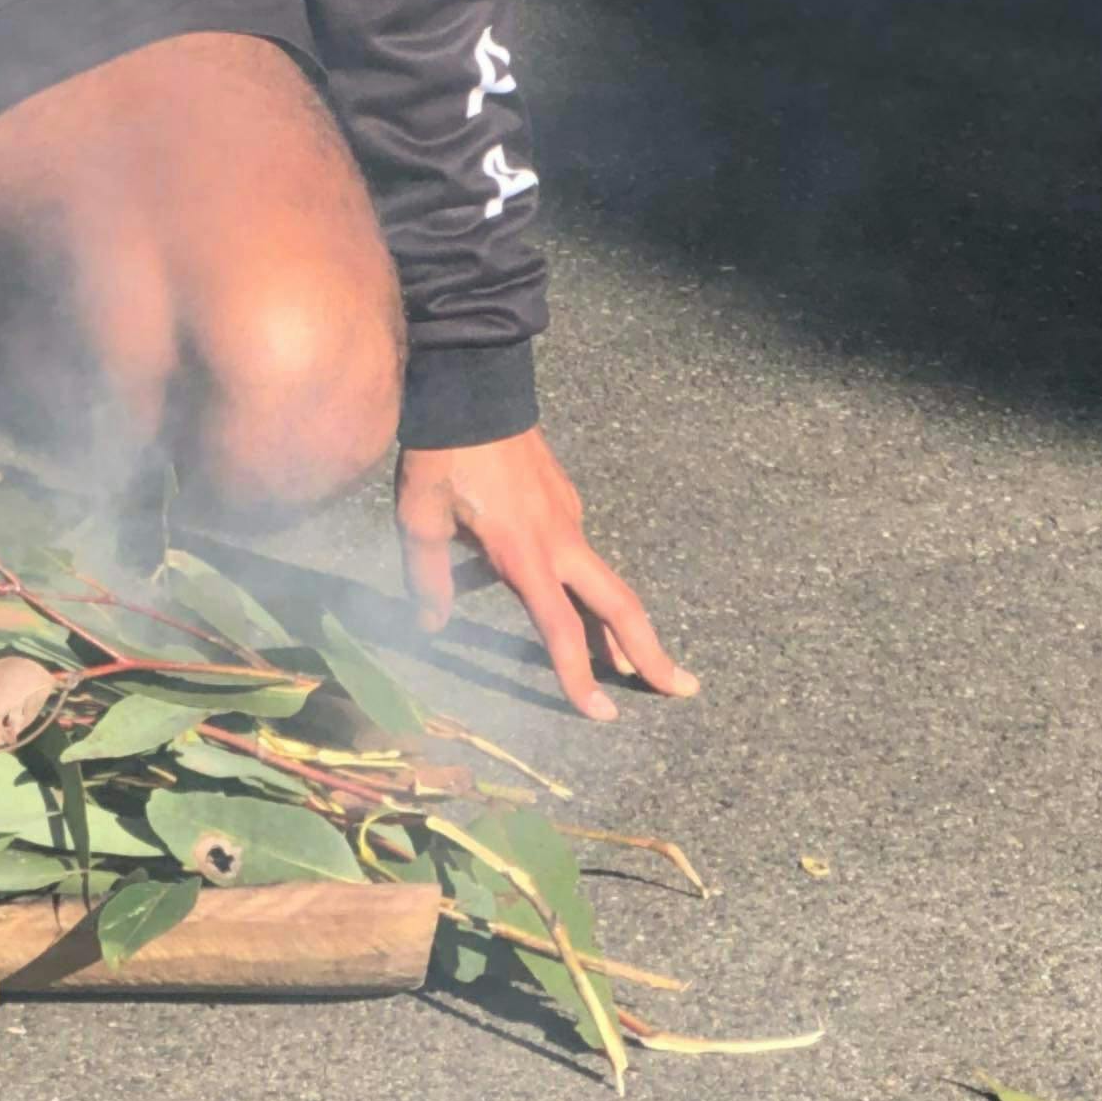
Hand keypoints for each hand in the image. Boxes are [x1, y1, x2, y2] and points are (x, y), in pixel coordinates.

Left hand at [396, 426, 697, 722]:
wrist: (474, 384)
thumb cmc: (442, 452)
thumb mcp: (418, 516)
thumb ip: (426, 576)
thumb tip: (432, 625)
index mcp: (525, 552)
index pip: (561, 628)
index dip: (579, 677)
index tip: (604, 715)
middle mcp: (559, 539)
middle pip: (619, 605)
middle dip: (652, 653)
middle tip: (683, 689)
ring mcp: (568, 516)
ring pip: (603, 582)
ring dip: (620, 626)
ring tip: (632, 664)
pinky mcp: (564, 499)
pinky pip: (577, 555)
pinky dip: (584, 589)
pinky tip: (564, 597)